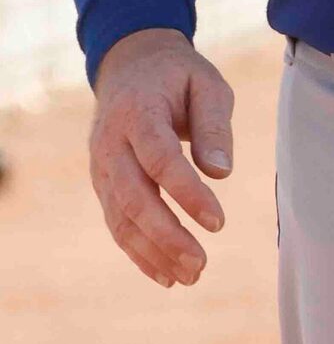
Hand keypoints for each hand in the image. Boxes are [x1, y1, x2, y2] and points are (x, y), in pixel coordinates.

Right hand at [87, 28, 234, 286]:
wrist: (131, 67)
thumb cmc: (178, 77)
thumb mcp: (207, 84)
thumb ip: (215, 125)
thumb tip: (222, 174)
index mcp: (138, 113)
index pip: (160, 160)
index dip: (187, 194)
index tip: (218, 222)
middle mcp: (110, 145)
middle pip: (134, 198)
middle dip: (167, 235)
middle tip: (202, 263)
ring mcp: (101, 168)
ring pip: (122, 219)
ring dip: (154, 252)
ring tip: (191, 276)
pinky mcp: (103, 185)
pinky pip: (117, 224)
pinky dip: (138, 252)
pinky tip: (166, 274)